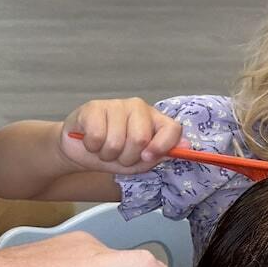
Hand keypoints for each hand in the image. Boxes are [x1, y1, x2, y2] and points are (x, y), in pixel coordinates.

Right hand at [58, 98, 184, 174]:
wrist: (81, 150)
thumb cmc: (114, 155)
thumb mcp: (140, 162)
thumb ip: (161, 155)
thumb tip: (186, 147)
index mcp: (155, 120)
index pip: (171, 128)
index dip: (161, 146)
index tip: (147, 157)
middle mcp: (138, 108)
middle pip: (140, 138)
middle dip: (127, 157)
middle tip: (119, 156)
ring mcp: (116, 104)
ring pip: (115, 141)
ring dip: (107, 154)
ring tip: (104, 149)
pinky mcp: (94, 107)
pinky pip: (96, 137)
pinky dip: (92, 147)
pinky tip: (91, 141)